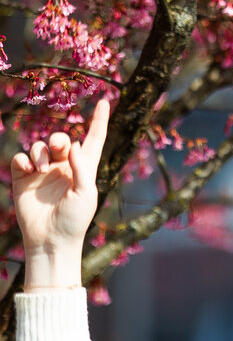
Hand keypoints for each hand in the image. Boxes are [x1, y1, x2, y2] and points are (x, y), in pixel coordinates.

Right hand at [11, 100, 109, 290]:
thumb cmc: (75, 220)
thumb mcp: (86, 194)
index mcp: (84, 168)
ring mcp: (43, 172)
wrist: (51, 240)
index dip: (99, 121)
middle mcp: (64, 166)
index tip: (103, 100)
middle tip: (57, 149)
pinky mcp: (23, 180)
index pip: (93, 139)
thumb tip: (72, 144)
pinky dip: (23, 160)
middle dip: (57, 139)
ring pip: (39, 147)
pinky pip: (20, 159)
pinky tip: (27, 169)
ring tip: (41, 168)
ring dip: (40, 152)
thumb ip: (81, 168)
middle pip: (60, 139)